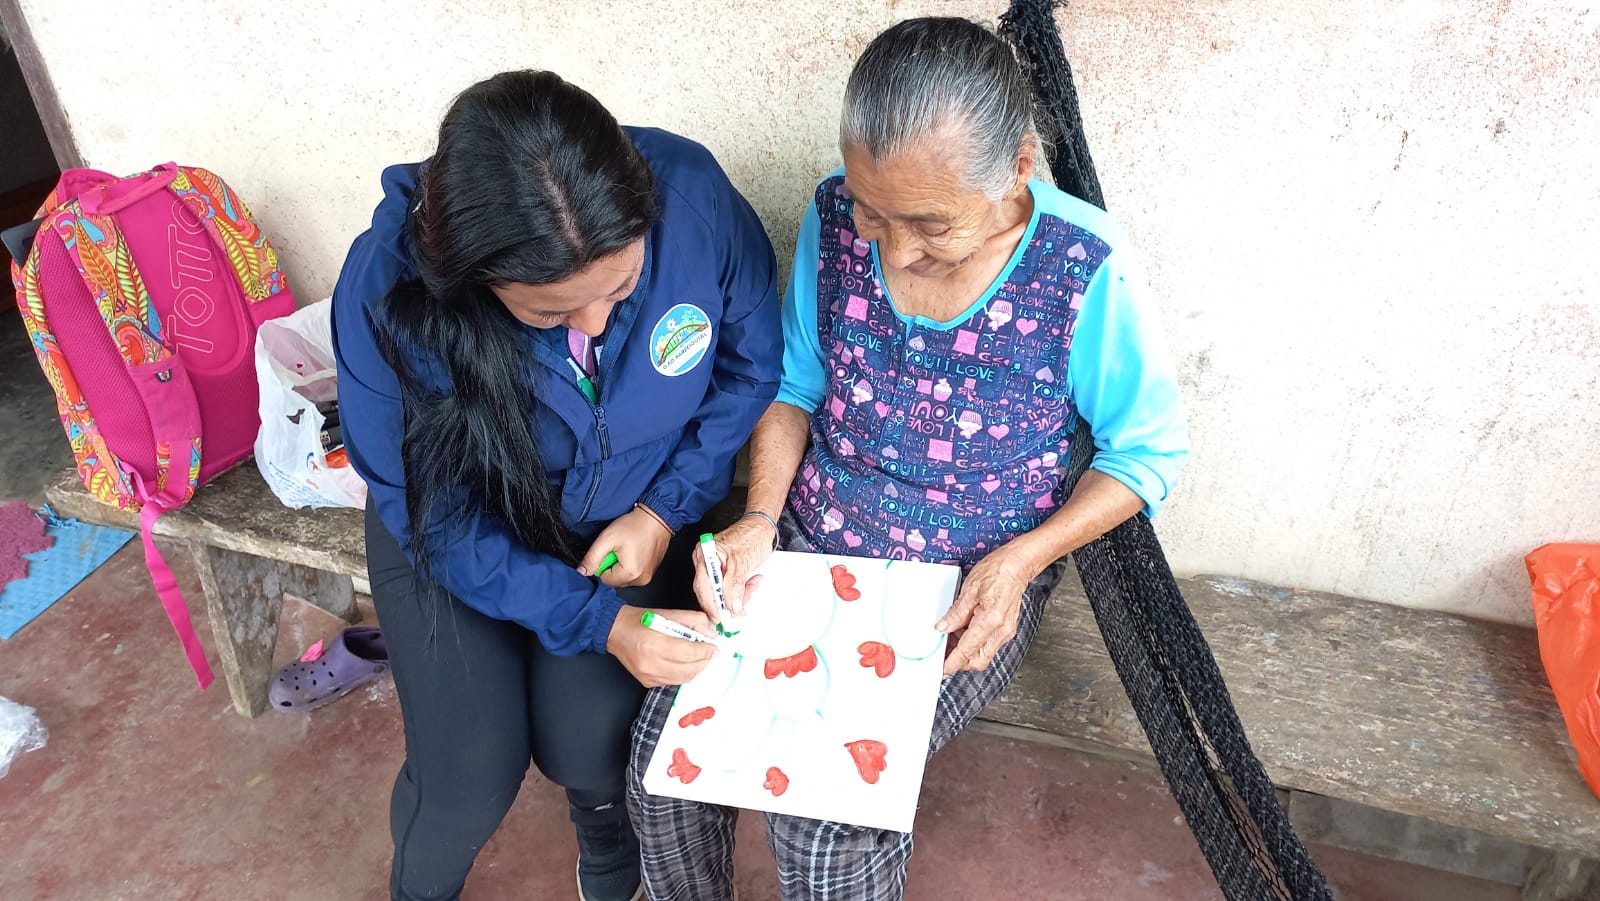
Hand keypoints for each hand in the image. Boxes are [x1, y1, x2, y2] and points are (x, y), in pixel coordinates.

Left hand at [578, 506, 672, 587]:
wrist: (657, 517)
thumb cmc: (635, 525)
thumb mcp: (607, 538)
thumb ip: (592, 557)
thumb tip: (583, 571)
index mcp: (630, 574)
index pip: (604, 579)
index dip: (603, 563)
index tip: (610, 550)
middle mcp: (641, 579)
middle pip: (615, 580)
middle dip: (613, 565)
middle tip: (619, 548)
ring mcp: (648, 576)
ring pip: (624, 577)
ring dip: (622, 565)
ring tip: (627, 548)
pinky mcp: (652, 571)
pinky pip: (635, 573)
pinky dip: (631, 563)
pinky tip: (634, 549)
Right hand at [606, 604, 717, 687]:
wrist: (615, 631)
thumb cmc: (639, 620)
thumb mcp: (669, 613)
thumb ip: (693, 621)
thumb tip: (711, 633)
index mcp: (655, 644)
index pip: (690, 653)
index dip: (706, 651)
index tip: (714, 647)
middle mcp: (651, 664)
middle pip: (689, 670)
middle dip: (704, 661)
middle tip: (710, 652)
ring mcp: (648, 676)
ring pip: (683, 679)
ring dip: (695, 669)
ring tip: (699, 657)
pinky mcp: (647, 682)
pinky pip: (673, 682)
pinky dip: (682, 673)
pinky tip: (683, 663)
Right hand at [692, 514, 776, 621]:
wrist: (764, 528)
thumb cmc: (752, 536)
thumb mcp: (742, 562)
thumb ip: (734, 585)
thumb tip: (730, 604)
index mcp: (705, 555)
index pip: (703, 585)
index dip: (711, 603)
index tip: (720, 616)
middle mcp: (707, 561)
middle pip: (712, 591)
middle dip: (728, 601)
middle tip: (740, 609)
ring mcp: (717, 567)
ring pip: (724, 592)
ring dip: (741, 594)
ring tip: (753, 585)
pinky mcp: (727, 572)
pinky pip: (731, 588)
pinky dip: (743, 589)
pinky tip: (753, 582)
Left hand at [935, 543, 1040, 675]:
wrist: (1018, 564)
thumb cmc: (998, 571)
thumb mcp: (970, 589)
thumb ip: (956, 613)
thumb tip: (942, 628)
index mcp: (990, 621)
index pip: (967, 651)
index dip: (952, 663)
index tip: (940, 669)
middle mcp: (1001, 630)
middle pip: (977, 661)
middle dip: (959, 661)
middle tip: (942, 650)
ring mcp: (1005, 631)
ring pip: (982, 654)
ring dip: (965, 650)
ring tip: (950, 635)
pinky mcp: (1005, 629)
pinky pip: (987, 644)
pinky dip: (973, 642)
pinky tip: (963, 630)